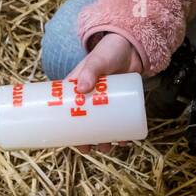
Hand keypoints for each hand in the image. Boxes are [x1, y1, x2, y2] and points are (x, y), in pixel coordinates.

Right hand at [68, 33, 142, 153]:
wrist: (133, 46)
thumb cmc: (109, 51)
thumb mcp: (97, 60)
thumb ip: (91, 70)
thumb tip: (82, 88)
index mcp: (75, 88)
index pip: (64, 109)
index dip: (63, 126)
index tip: (65, 140)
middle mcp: (88, 97)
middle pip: (83, 123)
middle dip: (85, 138)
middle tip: (89, 148)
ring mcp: (104, 102)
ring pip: (101, 125)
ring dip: (104, 139)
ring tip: (109, 147)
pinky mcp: (119, 103)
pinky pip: (118, 121)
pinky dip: (121, 132)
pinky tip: (124, 140)